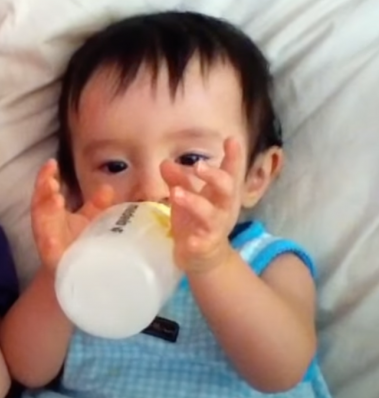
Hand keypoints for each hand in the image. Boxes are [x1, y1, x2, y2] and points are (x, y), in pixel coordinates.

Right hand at [31, 159, 113, 273]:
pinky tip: (53, 229)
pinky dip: (48, 235)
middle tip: (50, 178)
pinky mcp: (50, 256)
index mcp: (53, 212)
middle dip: (42, 189)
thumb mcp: (90, 220)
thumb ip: (96, 205)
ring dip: (44, 208)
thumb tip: (108, 187)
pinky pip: (47, 245)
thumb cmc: (81, 244)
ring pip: (40, 221)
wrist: (77, 273)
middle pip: (39, 203)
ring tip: (53, 195)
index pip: (46, 191)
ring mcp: (46, 239)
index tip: (52, 163)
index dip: (46, 176)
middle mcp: (47, 223)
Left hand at [160, 138, 243, 273]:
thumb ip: (178, 180)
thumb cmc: (196, 219)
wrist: (204, 257)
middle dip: (214, 177)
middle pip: (227, 189)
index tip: (231, 139)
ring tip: (176, 193)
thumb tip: (164, 162)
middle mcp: (223, 208)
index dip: (233, 157)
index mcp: (221, 193)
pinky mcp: (204, 246)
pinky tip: (187, 241)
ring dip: (194, 202)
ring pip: (210, 214)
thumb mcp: (187, 196)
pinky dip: (194, 242)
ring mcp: (215, 228)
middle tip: (198, 166)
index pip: (231, 172)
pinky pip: (201, 244)